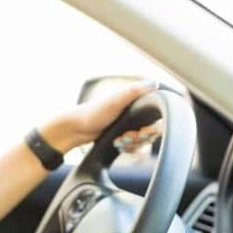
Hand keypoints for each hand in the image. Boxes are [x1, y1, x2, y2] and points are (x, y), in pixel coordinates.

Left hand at [39, 80, 158, 152]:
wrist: (75, 129)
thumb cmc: (93, 113)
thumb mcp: (114, 101)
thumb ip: (134, 91)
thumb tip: (155, 83)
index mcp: (136, 102)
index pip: (156, 120)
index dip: (152, 130)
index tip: (142, 133)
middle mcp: (134, 114)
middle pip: (151, 133)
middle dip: (139, 138)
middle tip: (125, 137)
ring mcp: (128, 126)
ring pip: (142, 142)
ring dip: (132, 145)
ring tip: (118, 141)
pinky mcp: (122, 136)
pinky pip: (133, 147)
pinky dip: (127, 148)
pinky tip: (117, 145)